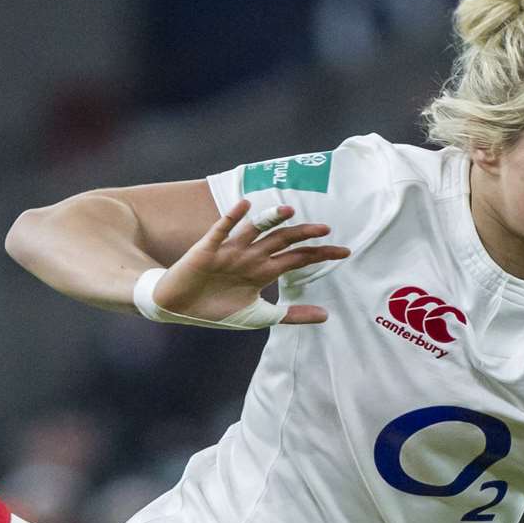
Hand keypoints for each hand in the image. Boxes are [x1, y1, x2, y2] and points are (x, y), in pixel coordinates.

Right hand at [151, 198, 349, 324]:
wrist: (178, 308)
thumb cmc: (216, 310)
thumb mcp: (259, 317)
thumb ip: (292, 315)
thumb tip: (326, 316)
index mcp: (263, 271)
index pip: (298, 258)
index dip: (320, 254)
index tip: (345, 251)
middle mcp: (250, 256)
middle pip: (282, 240)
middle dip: (304, 234)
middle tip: (326, 229)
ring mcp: (231, 250)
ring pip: (256, 230)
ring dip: (271, 219)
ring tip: (289, 211)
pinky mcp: (208, 249)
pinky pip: (222, 229)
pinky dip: (233, 217)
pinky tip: (245, 205)